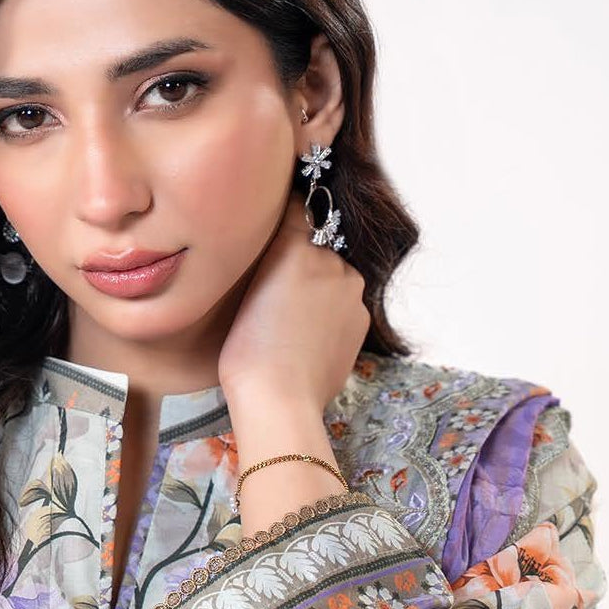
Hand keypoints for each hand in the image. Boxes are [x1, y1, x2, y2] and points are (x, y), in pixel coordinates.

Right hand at [218, 189, 369, 412]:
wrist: (279, 399)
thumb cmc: (247, 350)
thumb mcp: (245, 290)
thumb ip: (271, 253)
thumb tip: (287, 231)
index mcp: (297, 246)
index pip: (298, 208)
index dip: (285, 213)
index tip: (274, 217)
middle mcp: (332, 261)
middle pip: (316, 247)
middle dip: (299, 262)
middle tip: (273, 292)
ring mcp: (352, 292)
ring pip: (332, 277)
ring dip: (316, 289)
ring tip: (289, 321)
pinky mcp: (362, 320)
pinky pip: (343, 305)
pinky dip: (329, 314)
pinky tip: (307, 338)